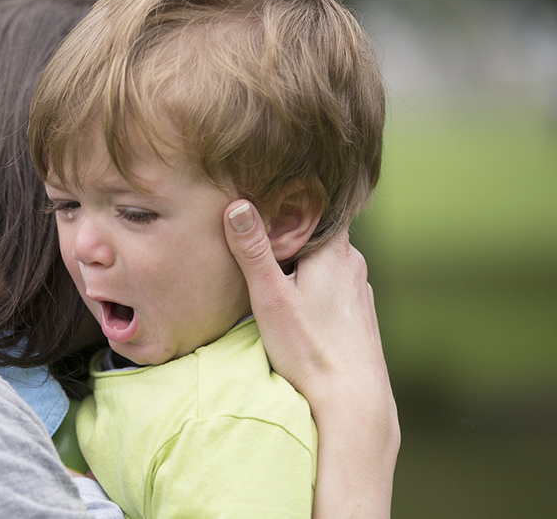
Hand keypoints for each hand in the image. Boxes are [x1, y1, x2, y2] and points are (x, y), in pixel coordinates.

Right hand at [223, 200, 398, 518]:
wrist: (352, 400)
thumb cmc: (310, 350)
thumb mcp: (270, 298)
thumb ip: (253, 251)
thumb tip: (238, 205)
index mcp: (334, 252)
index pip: (315, 206)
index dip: (289, 199)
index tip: (264, 196)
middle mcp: (353, 264)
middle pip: (317, 234)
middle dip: (289, 233)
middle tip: (256, 233)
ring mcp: (359, 290)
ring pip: (325, 261)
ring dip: (301, 261)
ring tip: (272, 269)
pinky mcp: (358, 313)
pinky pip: (332, 284)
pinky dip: (312, 283)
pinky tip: (296, 302)